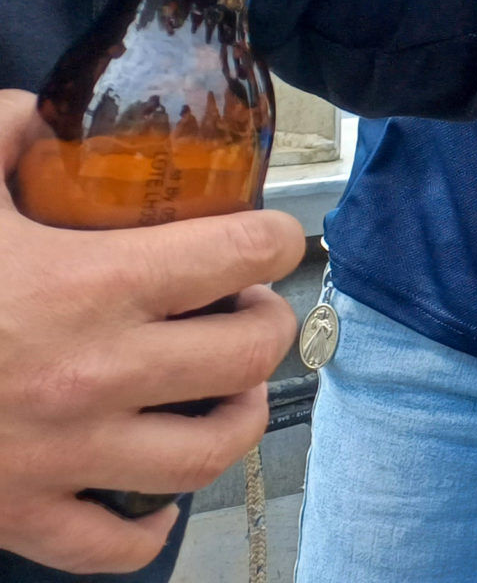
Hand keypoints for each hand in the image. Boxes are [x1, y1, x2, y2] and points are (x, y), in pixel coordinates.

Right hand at [0, 91, 302, 573]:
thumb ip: (3, 133)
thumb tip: (43, 112)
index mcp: (85, 285)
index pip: (242, 256)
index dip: (273, 239)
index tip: (268, 236)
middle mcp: (92, 375)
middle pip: (249, 354)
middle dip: (265, 323)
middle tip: (243, 306)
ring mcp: (61, 454)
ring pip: (209, 451)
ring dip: (235, 415)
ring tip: (223, 388)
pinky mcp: (21, 514)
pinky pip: (116, 544)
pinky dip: (148, 526)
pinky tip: (152, 494)